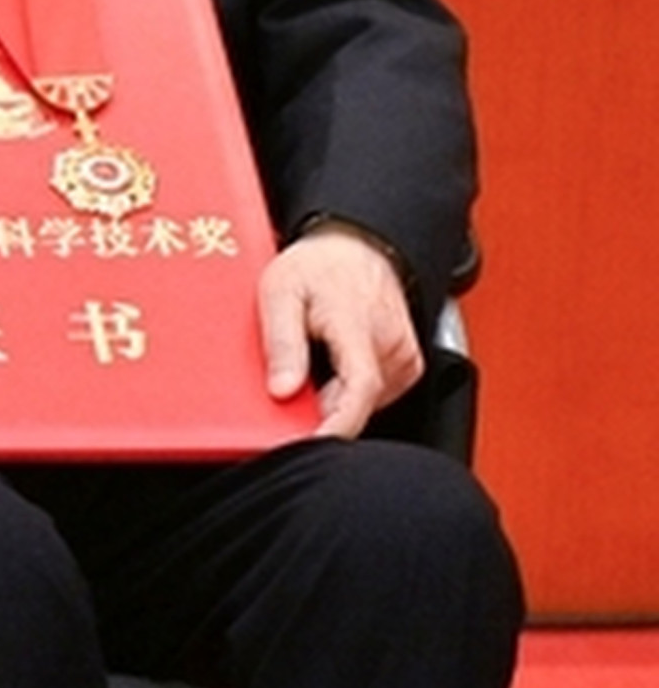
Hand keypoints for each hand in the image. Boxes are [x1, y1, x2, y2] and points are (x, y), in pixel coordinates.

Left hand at [260, 222, 420, 437]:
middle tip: (290, 390)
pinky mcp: (408, 364)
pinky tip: (332, 365)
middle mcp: (392, 347)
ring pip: (366, 400)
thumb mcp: (281, 292)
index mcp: (360, 327)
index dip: (337, 424)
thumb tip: (282, 390)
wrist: (357, 246)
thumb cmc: (319, 266)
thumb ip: (283, 342)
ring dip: (334, 398)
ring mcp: (404, 357)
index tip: (313, 442)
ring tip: (312, 362)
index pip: (359, 390)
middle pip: (358, 402)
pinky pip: (375, 392)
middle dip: (321, 410)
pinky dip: (349, 389)